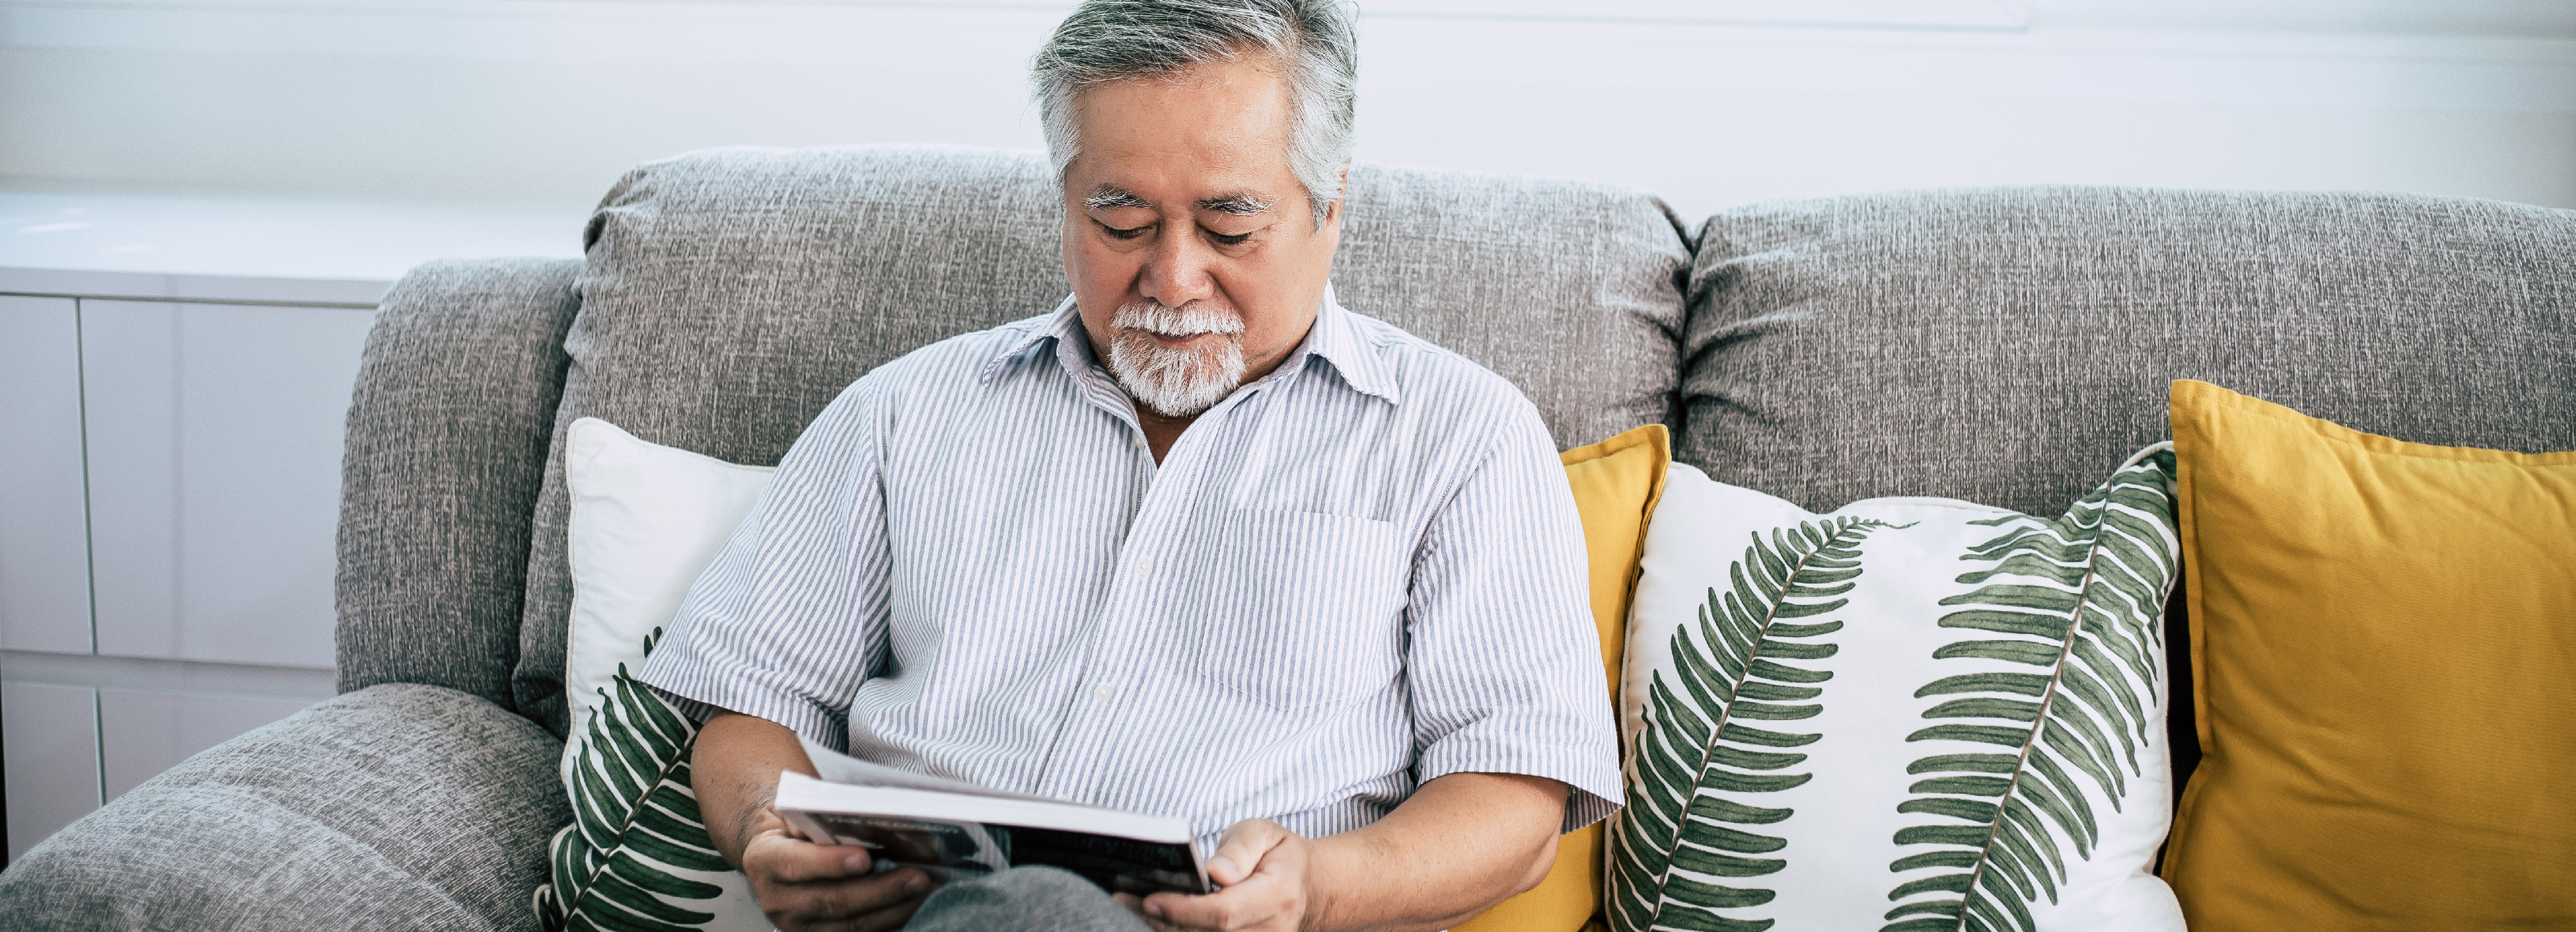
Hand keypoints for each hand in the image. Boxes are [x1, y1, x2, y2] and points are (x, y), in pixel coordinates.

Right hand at [739, 810, 937, 931]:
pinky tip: (913, 906)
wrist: (776, 851)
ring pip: (850, 925)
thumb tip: (855, 816)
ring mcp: (798, 925)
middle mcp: (778, 900)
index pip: (797, 865)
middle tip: (917, 877)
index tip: (865, 858)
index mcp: (765, 861)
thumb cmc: (792, 825)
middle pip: (832, 901)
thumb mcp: (793, 811)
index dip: (831, 863)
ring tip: (925, 891)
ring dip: (893, 909)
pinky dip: (889, 922)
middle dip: (880, 890)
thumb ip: (815, 814)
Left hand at [1117, 819, 1323, 931]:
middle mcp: (1271, 931)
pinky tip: (1157, 919)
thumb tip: (1216, 872)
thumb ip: (1240, 848)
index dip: (1182, 910)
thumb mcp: (1265, 834)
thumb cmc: (1282, 857)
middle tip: (1125, 900)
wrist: (1312, 889)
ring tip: (1133, 908)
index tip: (1149, 897)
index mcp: (1277, 896)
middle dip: (1162, 921)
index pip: (1223, 913)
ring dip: (1166, 930)